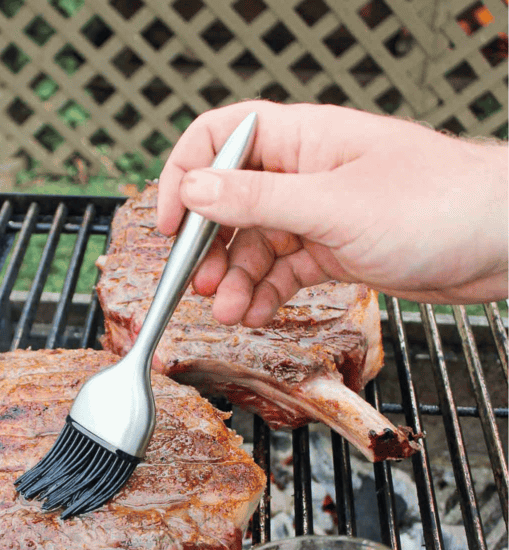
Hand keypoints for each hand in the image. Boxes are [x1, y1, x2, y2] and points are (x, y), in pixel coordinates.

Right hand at [156, 101, 508, 326]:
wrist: (503, 242)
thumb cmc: (438, 204)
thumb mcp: (332, 205)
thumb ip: (257, 201)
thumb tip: (193, 190)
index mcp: (302, 139)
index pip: (221, 138)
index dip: (186, 175)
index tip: (171, 222)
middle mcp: (304, 172)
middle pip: (230, 200)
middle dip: (207, 244)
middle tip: (194, 282)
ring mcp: (319, 212)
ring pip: (253, 243)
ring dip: (233, 278)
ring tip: (226, 310)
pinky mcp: (333, 248)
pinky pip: (281, 271)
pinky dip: (262, 294)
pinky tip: (253, 314)